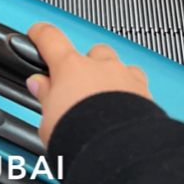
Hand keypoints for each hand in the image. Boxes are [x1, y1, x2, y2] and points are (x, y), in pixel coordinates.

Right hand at [27, 22, 151, 145]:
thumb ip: (45, 97)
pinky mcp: (146, 93)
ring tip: (103, 100)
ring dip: (110, 77)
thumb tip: (39, 85)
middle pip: (91, 52)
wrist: (118, 150)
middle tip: (76, 87)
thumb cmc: (82, 135)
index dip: (41, 34)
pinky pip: (137, 82)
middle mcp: (100, 66)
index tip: (38, 33)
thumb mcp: (48, 119)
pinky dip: (131, 91)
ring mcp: (125, 76)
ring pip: (117, 66)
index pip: (50, 38)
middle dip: (85, 65)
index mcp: (70, 67)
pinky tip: (124, 108)